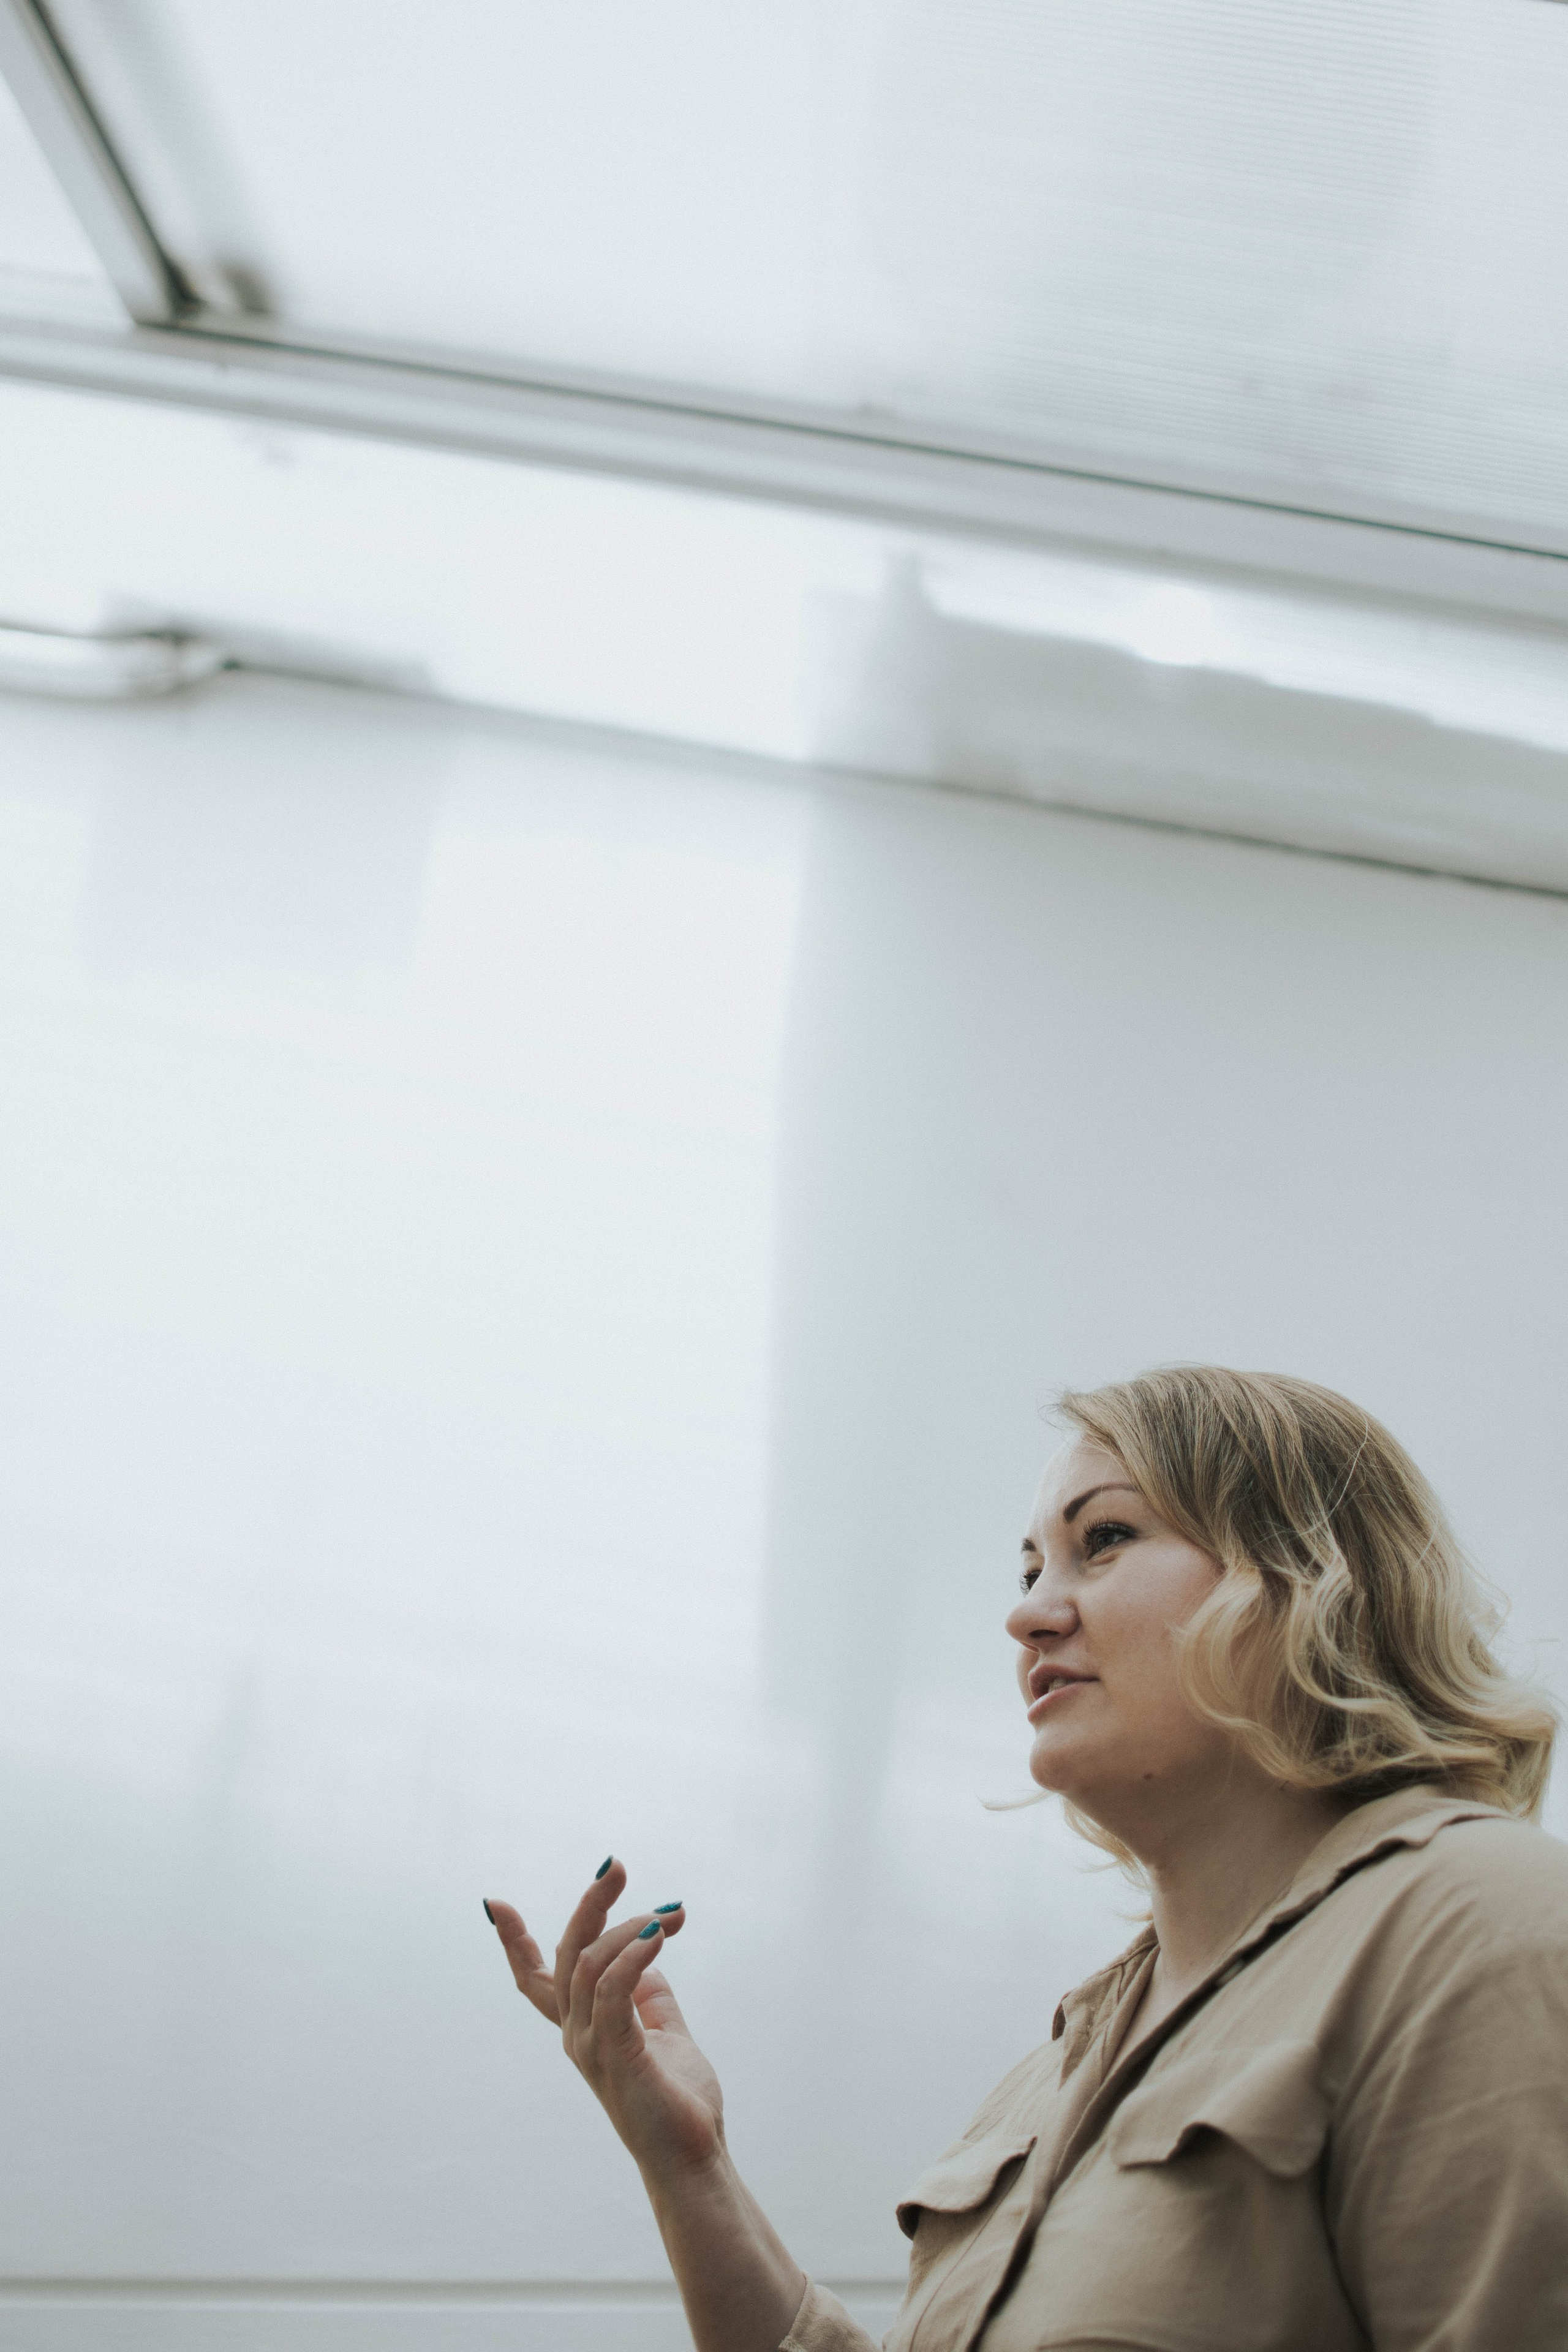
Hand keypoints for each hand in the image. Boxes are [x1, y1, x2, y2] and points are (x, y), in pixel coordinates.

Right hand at [486, 1861, 725, 2182]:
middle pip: (566, 1956)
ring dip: (627, 1928)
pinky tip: (657, 1935)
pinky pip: (612, 1990)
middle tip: (615, 1866)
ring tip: (667, 1915)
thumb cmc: (679, 2100)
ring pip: (590, 1965)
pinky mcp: (615, 2053)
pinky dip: (632, 1955)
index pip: (536, 1980)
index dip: (514, 1943)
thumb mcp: (664, 2030)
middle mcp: (576, 2035)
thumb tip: (646, 1952)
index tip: (494, 1903)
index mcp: (582, 2029)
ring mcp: (591, 2045)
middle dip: (588, 1905)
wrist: (693, 2156)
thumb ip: (650, 1993)